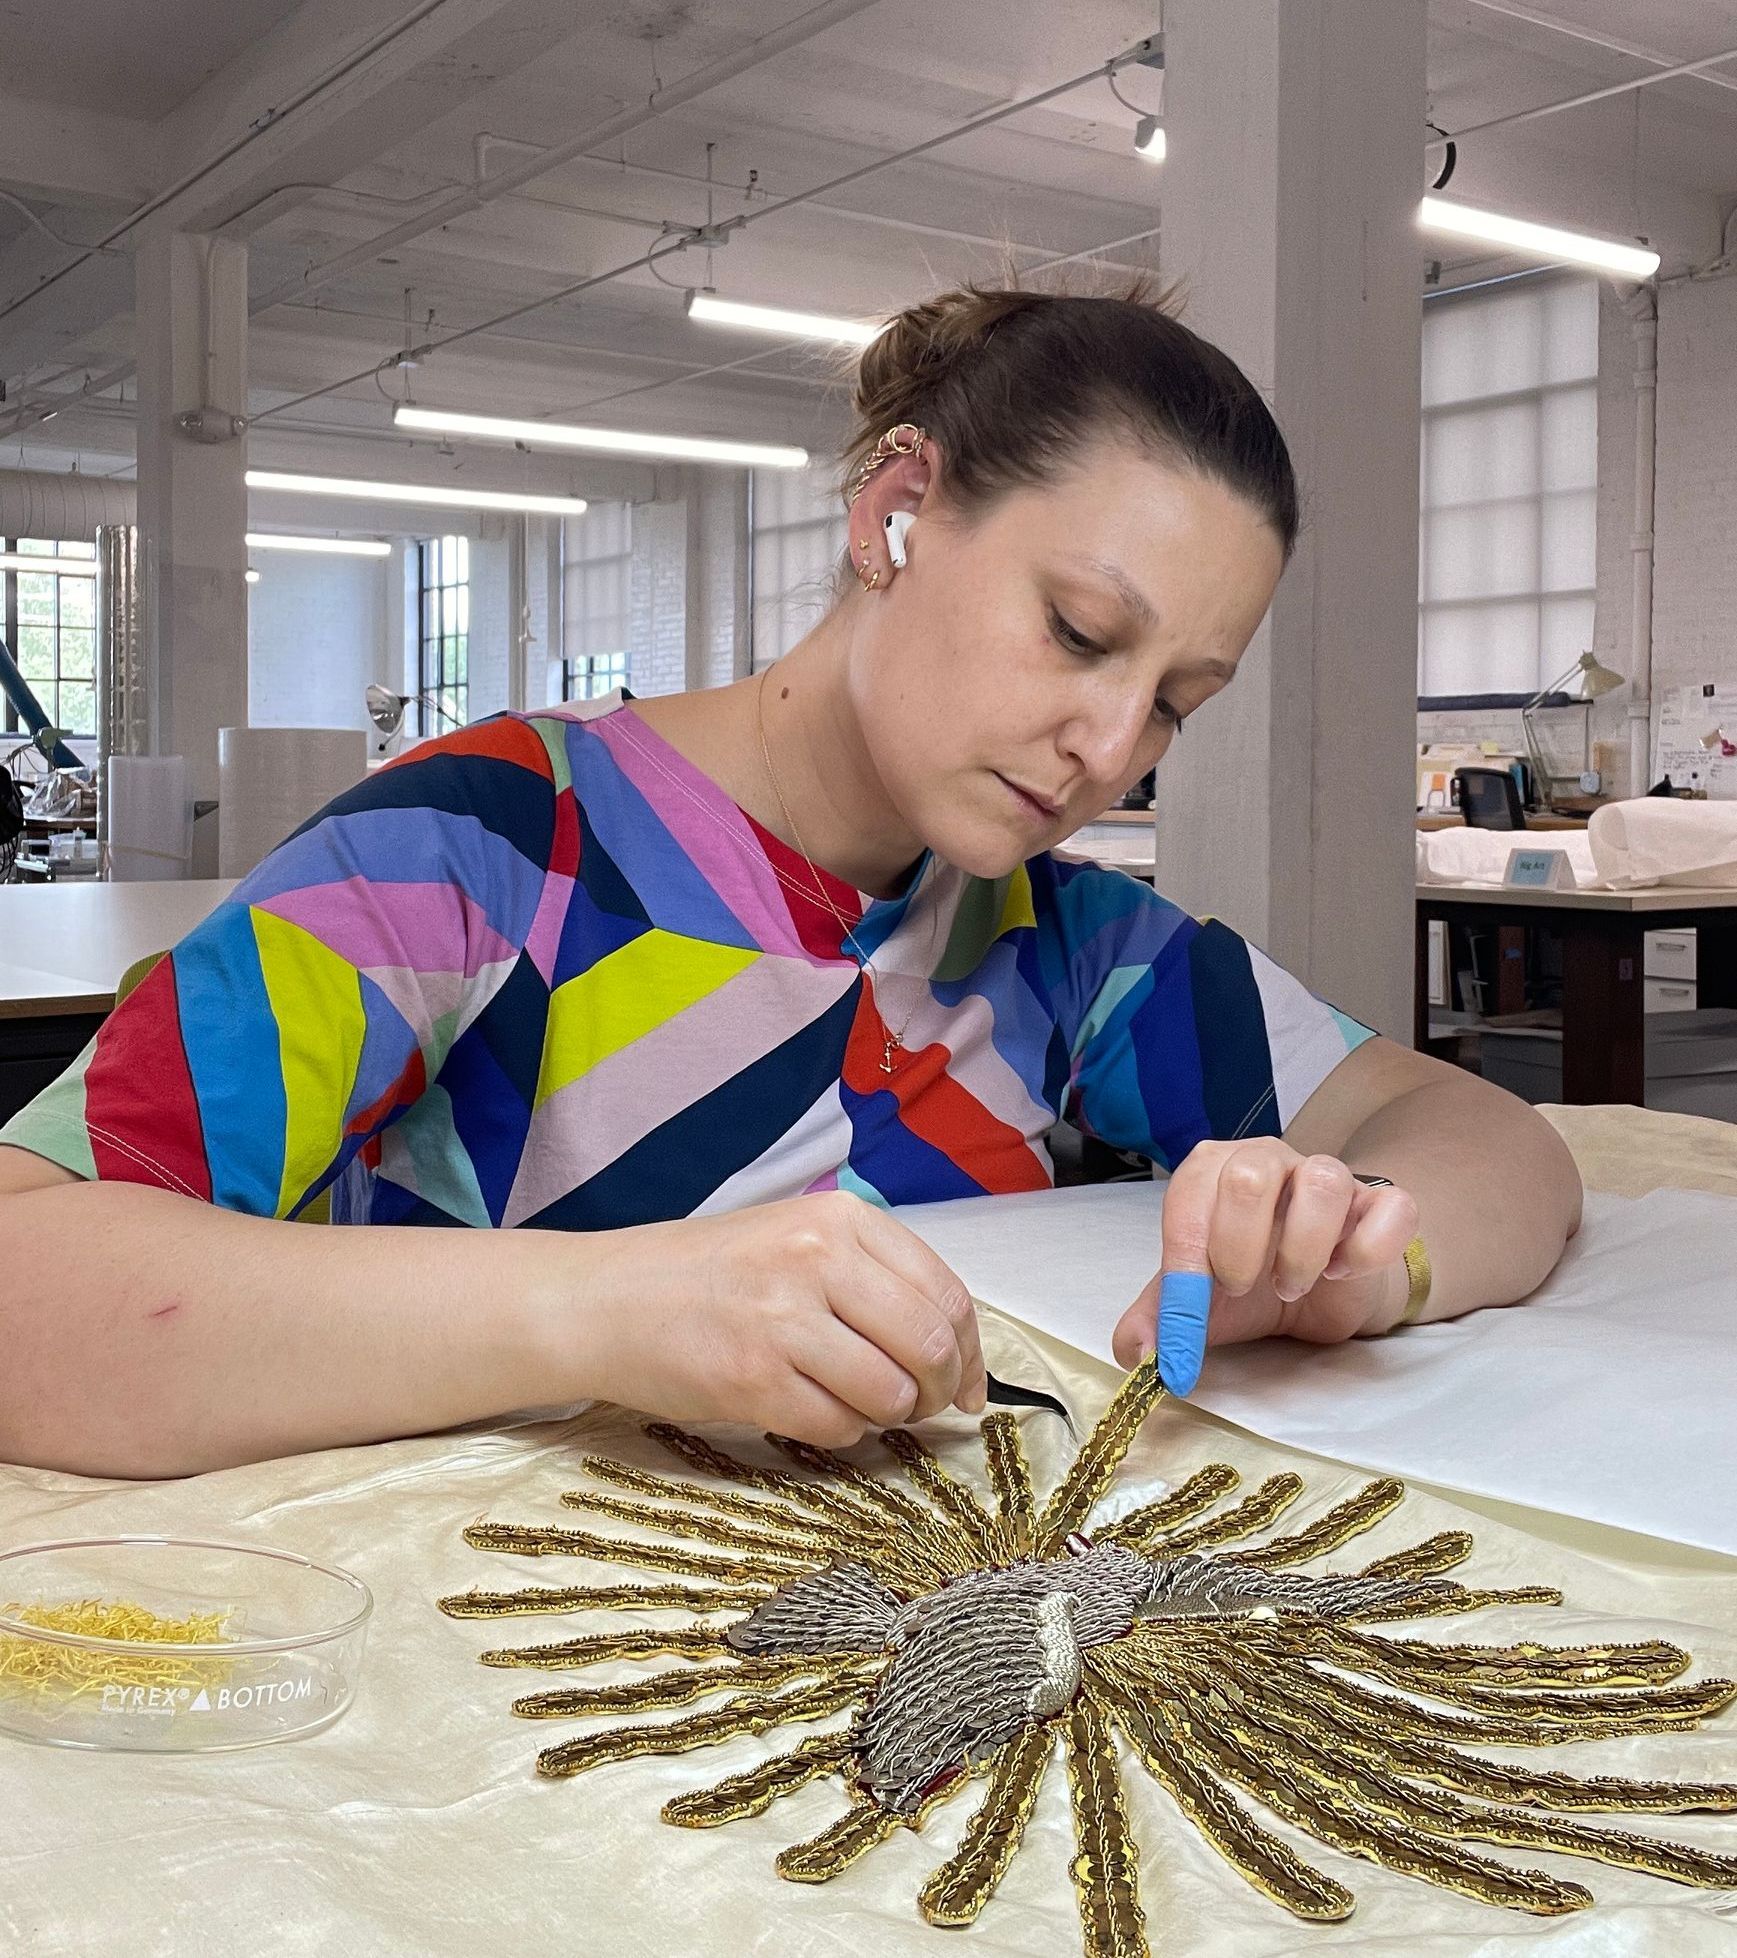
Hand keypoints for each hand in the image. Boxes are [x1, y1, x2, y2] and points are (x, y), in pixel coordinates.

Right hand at [580, 1191, 986, 1447]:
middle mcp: (817, 1260)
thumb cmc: (708, 1274)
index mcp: (839, 1219)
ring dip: (889, 1415)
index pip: (945, 1293)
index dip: (971, 1352)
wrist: (607, 1299)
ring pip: (891, 1393)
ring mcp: (784, 1320)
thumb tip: (955, 1351)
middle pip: (930, 1345)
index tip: (971, 1385)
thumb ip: (872, 1276)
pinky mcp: (753, 1380)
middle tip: (924, 1406)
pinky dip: (842, 1432)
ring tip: (859, 1404)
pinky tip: (813, 1410)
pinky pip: (838, 1426)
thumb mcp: (796, 1238)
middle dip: (941, 1391)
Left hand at [1110, 1139, 1419, 1376]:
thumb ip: (1161, 1320)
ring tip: (1290, 1287)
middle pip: (1252, 1170)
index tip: (1189, 1309)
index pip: (1192, 1187)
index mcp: (1215, 1171)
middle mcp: (1270, 1159)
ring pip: (1324, 1178)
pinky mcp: (1383, 1205)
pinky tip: (1344, 1272)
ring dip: (1303, 1247)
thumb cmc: (1252, 1285)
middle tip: (1239, 1287)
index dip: (1186, 1253)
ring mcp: (1331, 1176)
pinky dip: (1369, 1247)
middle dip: (1240, 1242)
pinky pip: (1392, 1206)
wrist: (1321, 1296)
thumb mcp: (1200, 1304)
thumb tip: (1134, 1351)